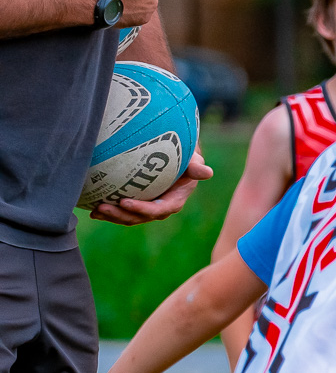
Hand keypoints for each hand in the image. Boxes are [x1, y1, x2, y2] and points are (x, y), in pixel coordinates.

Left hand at [93, 152, 212, 224]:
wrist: (175, 157)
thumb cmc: (184, 155)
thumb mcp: (192, 160)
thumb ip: (196, 166)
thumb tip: (207, 172)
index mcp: (174, 200)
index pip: (158, 209)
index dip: (142, 209)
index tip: (124, 201)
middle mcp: (160, 208)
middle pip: (140, 217)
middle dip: (121, 216)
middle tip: (103, 207)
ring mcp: (147, 207)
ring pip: (129, 217)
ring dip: (112, 216)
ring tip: (95, 210)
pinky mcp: (136, 203)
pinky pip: (122, 210)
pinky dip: (108, 211)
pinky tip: (92, 205)